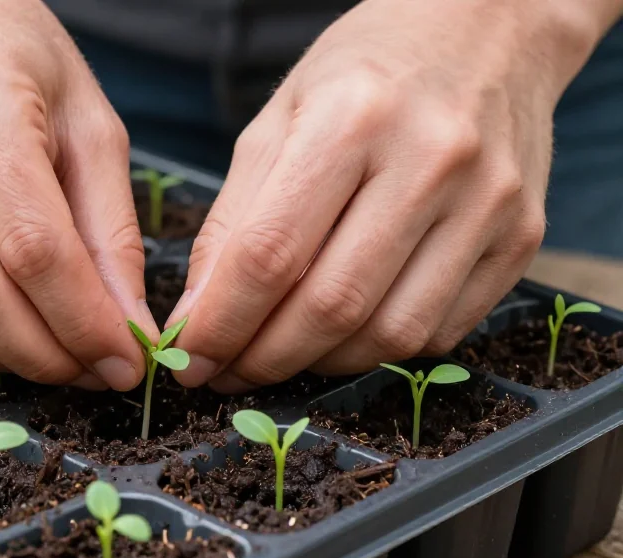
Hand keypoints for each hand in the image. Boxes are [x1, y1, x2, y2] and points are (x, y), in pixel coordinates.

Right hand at [0, 0, 156, 389]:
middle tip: (95, 370)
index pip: (34, 248)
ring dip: (4, 360)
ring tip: (56, 357)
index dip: (86, 322)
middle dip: (48, 354)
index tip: (128, 362)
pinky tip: (4, 337)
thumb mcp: (90, 123)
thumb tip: (127, 328)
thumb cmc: (16, 59)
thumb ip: (111, 228)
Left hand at [168, 0, 609, 391]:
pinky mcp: (522, 238)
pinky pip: (440, 331)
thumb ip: (233, 221)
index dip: (221, 322)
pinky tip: (345, 334)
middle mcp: (432, 161)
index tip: (189, 358)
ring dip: (320, 364)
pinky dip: (379, 350)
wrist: (487, 31)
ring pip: (391, 334)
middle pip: (332, 305)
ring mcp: (488, 204)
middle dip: (263, 358)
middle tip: (228, 371)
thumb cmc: (364, 72)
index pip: (271, 253)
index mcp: (353, 118)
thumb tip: (198, 317)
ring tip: (282, 353)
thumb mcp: (278, 121)